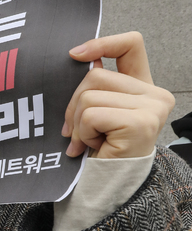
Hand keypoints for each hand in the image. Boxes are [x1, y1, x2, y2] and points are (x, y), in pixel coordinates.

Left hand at [63, 32, 173, 158]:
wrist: (108, 187)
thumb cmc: (101, 151)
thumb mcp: (96, 112)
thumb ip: (96, 86)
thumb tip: (81, 57)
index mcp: (144, 87)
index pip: (131, 44)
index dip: (102, 43)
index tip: (75, 55)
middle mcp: (156, 95)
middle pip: (95, 75)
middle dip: (74, 104)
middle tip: (76, 131)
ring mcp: (152, 108)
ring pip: (89, 96)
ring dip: (79, 124)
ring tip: (91, 142)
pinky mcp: (141, 123)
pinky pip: (92, 115)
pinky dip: (84, 134)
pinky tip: (96, 148)